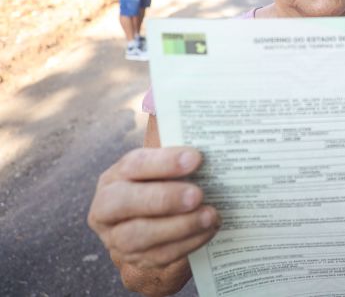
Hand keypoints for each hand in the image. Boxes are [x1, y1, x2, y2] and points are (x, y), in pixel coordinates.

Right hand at [87, 147, 219, 271]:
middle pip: (125, 202)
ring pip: (138, 235)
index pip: (134, 165)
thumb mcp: (166, 167)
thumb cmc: (166, 186)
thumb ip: (175, 148)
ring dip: (179, 226)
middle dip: (164, 198)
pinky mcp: (135, 261)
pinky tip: (208, 231)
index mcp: (115, 176)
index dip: (164, 162)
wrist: (157, 226)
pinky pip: (159, 256)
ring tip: (210, 216)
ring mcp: (117, 238)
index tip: (196, 158)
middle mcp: (107, 207)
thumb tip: (186, 112)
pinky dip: (187, 244)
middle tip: (198, 194)